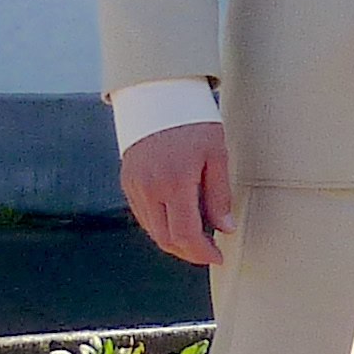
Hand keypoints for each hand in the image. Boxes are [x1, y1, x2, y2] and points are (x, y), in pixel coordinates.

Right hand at [122, 121, 235, 266]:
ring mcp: (134, 186)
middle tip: (210, 251)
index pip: (185, 235)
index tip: (218, 256)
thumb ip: (219, 196)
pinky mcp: (127, 182)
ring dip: (174, 240)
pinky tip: (179, 220)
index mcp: (174, 183)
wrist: (158, 97)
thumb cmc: (194, 122)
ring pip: (152, 230)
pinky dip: (161, 225)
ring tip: (198, 237)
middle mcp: (149, 189)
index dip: (201, 252)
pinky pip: (143, 215)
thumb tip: (225, 229)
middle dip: (189, 252)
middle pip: (166, 239)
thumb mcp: (216, 155)